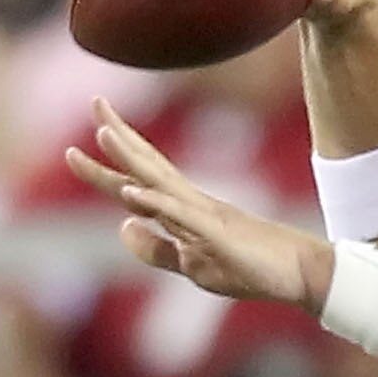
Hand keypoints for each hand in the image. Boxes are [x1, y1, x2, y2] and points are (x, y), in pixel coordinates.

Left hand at [66, 102, 329, 306]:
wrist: (300, 274)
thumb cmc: (251, 268)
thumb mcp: (193, 265)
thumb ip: (157, 249)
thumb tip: (122, 226)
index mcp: (185, 210)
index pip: (141, 180)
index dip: (109, 163)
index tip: (77, 146)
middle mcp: (192, 204)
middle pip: (147, 167)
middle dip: (117, 138)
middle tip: (94, 102)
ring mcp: (206, 217)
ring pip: (161, 182)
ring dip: (131, 158)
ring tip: (102, 133)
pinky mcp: (219, 235)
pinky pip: (181, 217)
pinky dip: (155, 204)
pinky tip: (130, 196)